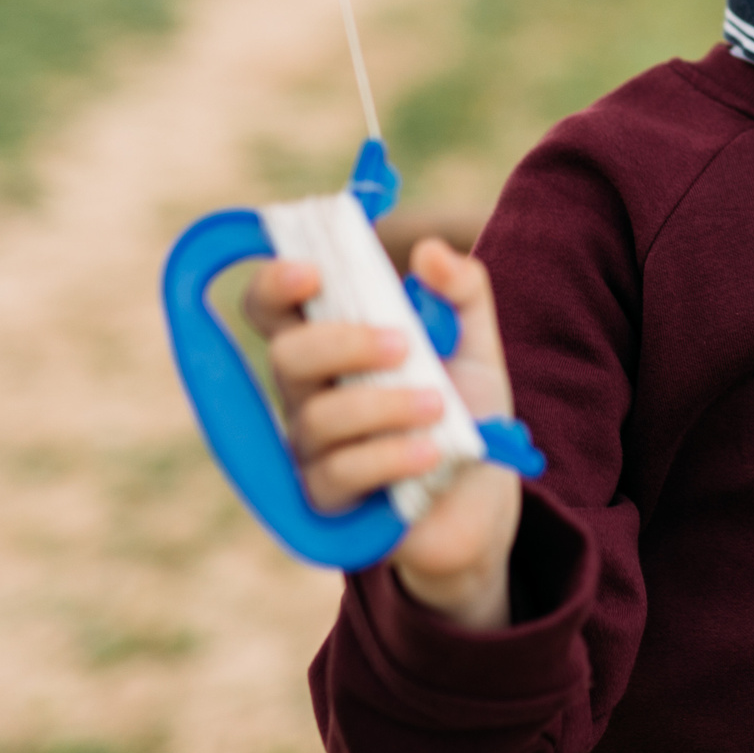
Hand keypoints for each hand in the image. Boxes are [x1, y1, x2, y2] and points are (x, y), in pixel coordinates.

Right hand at [243, 238, 524, 628]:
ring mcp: (312, 449)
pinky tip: (431, 451)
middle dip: (344, 343)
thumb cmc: (464, 408)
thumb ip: (462, 288)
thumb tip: (430, 251)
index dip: (275, 283)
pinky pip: (340, 473)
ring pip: (317, 418)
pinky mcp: (327, 501)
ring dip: (382, 404)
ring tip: (438, 404)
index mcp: (329, 343)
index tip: (314, 271)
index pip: (270, 306)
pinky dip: (389, 455)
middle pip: (286, 356)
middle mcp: (307, 392)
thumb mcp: (475, 342)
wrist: (483, 495)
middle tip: (403, 344)